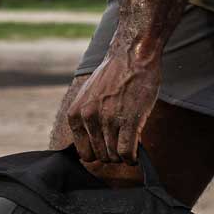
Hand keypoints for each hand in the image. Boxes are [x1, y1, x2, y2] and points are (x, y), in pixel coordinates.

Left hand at [65, 43, 160, 164]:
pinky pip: (127, 152)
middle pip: (101, 157)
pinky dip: (133, 157)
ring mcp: (108, 120)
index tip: (110, 145)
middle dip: (113, 154)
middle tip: (123, 143)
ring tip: (131, 143)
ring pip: (114, 156)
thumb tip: (91, 147)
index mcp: (75, 114)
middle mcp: (88, 118)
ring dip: (124, 155)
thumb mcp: (88, 96)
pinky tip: (137, 150)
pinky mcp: (128, 121)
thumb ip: (86, 119)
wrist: (133, 56)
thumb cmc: (114, 75)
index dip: (100, 152)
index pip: (85, 153)